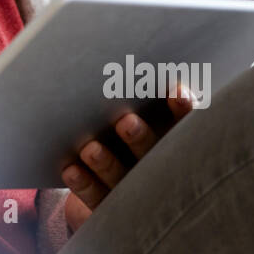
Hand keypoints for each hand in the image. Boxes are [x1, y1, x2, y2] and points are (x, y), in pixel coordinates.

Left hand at [61, 85, 195, 231]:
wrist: (121, 188)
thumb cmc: (135, 133)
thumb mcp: (148, 116)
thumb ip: (145, 98)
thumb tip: (131, 47)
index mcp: (172, 142)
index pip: (183, 126)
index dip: (183, 110)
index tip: (177, 91)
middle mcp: (155, 167)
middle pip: (149, 154)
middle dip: (139, 138)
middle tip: (126, 122)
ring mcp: (131, 189)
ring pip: (119, 177)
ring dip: (105, 163)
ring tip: (91, 149)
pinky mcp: (107, 206)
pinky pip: (95, 196)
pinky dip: (83, 183)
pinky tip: (70, 170)